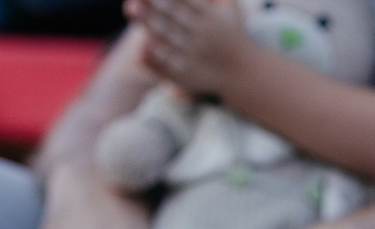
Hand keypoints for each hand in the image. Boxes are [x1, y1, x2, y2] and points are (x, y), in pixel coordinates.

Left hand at [129, 0, 251, 95]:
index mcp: (210, 17)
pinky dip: (155, 56)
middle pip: (173, 16)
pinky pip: (168, 64)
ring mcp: (194, 56)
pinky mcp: (187, 75)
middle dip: (154, 5)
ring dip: (149, 23)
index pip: (185, 0)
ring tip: (132, 9)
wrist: (242, 72)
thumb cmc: (231, 33)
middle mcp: (202, 36)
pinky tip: (143, 46)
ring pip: (168, 37)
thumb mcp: (229, 7)